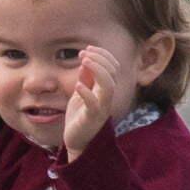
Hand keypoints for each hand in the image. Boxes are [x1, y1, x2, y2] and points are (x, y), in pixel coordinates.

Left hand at [64, 45, 117, 160]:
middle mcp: (107, 98)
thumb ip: (86, 79)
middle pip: (113, 74)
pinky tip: (78, 86)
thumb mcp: (81, 93)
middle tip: (84, 53)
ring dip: (97, 70)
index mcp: (105, 90)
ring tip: (84, 61)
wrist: (76, 140)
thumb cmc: (79, 116)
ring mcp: (101, 108)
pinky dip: (87, 93)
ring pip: (109, 86)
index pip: (112, 68)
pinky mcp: (92, 119)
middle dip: (100, 59)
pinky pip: (94, 105)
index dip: (103, 55)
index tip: (87, 49)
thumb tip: (85, 62)